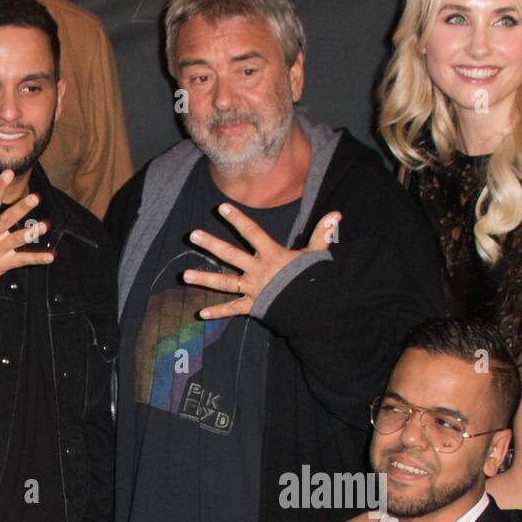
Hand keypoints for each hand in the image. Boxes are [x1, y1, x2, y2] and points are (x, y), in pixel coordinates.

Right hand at [0, 169, 53, 290]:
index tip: (9, 172)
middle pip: (7, 219)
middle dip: (21, 208)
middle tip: (34, 197)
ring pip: (16, 240)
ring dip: (31, 233)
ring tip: (45, 225)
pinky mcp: (4, 264)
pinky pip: (22, 260)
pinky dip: (37, 259)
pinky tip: (51, 256)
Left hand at [183, 203, 340, 319]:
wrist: (313, 309)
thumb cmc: (313, 279)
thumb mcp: (317, 255)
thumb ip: (322, 233)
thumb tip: (337, 214)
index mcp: (271, 255)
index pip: (252, 232)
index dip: (237, 219)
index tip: (221, 207)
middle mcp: (257, 270)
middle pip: (230, 255)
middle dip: (211, 244)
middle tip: (192, 235)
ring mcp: (253, 289)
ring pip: (225, 283)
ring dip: (204, 279)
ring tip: (185, 275)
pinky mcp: (253, 307)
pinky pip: (233, 310)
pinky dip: (218, 313)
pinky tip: (201, 313)